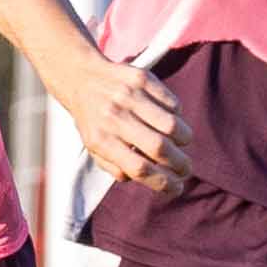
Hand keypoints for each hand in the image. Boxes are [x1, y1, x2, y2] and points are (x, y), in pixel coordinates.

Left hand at [48, 46, 189, 193]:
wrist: (80, 77)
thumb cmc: (93, 120)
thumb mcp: (94, 147)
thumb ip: (116, 167)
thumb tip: (148, 178)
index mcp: (101, 140)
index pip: (139, 168)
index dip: (163, 182)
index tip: (177, 189)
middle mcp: (114, 118)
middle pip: (159, 147)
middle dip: (180, 164)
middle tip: (186, 169)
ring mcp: (128, 96)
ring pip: (172, 125)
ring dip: (183, 139)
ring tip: (181, 142)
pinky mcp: (141, 79)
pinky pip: (172, 103)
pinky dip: (176, 115)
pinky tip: (169, 117)